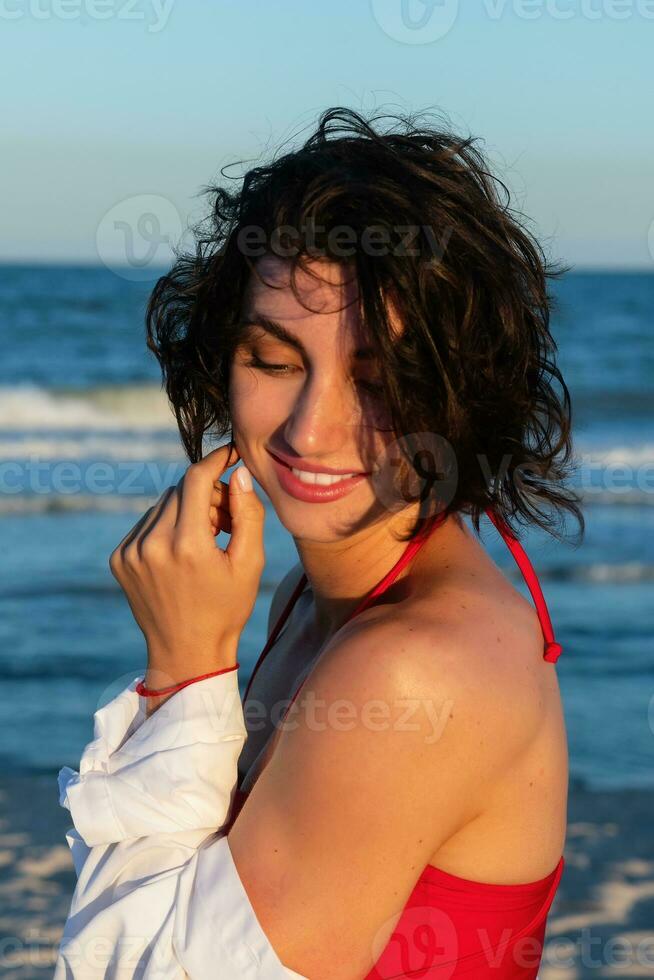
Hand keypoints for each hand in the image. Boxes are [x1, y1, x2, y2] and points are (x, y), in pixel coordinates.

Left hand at [109, 444, 264, 686]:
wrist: (186, 652)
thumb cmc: (226, 609)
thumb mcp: (249, 563)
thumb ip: (248, 514)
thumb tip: (238, 474)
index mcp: (187, 544)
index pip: (196, 478)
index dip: (216, 460)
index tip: (231, 453)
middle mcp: (152, 544)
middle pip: (181, 490)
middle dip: (207, 493)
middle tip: (226, 519)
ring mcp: (130, 552)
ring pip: (163, 504)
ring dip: (186, 510)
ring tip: (205, 540)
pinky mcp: (119, 559)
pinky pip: (147, 523)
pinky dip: (166, 526)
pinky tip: (182, 552)